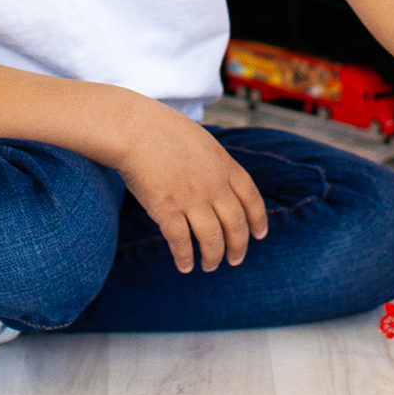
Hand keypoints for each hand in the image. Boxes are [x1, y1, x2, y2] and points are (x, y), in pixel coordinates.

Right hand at [114, 103, 268, 273]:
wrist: (134, 128)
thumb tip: (222, 182)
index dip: (258, 220)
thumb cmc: (164, 131)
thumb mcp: (203, 142)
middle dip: (238, 247)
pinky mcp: (167, 208)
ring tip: (209, 266)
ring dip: (213, 257)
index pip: (251, 198)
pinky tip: (184, 266)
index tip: (259, 235)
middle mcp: (214, 184)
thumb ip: (216, 164)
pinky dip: (184, 257)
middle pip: (235, 224)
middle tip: (235, 260)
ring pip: (212, 239)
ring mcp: (191, 198)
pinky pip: (181, 242)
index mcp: (225, 165)